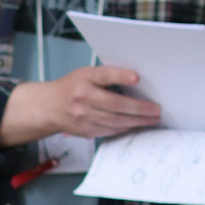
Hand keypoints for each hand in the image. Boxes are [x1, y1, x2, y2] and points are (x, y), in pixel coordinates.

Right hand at [0, 65, 161, 147]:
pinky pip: (110, 130)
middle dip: (140, 109)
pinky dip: (125, 128)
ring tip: (151, 119)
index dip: (121, 76)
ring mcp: (83, 116)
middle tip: (156, 109)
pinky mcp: (86, 130)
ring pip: (116, 121)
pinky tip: (135, 125)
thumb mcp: (86, 74)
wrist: (49, 107)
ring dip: (137, 121)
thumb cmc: (71, 88)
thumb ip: (106, 77)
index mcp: (84, 79)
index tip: (136, 78)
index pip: (104, 75)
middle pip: (115, 104)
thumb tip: (135, 82)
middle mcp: (82, 97)